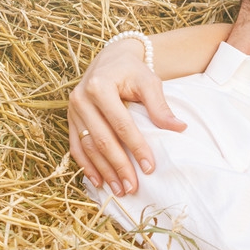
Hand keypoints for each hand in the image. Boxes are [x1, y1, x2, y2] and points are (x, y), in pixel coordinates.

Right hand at [68, 38, 184, 194]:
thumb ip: (160, 106)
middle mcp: (81, 98)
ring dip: (103, 171)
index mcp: (101, 87)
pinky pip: (76, 146)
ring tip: (119, 190)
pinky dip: (86, 165)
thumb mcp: (149, 82)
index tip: (149, 167)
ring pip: (87, 146)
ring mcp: (73, 110)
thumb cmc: (133, 71)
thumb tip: (179, 128)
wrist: (110, 59)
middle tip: (132, 187)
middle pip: (102, 139)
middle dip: (118, 166)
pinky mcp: (70, 119)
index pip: (121, 124)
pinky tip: (98, 181)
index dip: (136, 147)